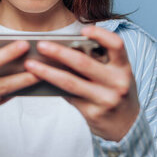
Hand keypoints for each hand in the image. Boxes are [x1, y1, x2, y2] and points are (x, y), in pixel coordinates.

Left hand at [24, 25, 139, 141]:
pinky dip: (52, 86)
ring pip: (70, 82)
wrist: (126, 125)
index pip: (116, 44)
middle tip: (41, 45)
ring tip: (31, 64)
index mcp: (124, 67)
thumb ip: (98, 62)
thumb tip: (62, 49)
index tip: (83, 30)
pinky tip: (38, 80)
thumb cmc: (115, 91)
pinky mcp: (93, 113)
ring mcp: (105, 99)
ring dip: (47, 71)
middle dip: (59, 52)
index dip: (100, 34)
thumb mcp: (115, 75)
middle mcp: (117, 82)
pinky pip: (68, 96)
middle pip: (84, 63)